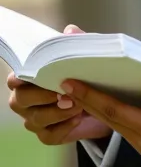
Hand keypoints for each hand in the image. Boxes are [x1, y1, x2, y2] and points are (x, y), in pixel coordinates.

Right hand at [6, 24, 112, 144]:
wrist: (99, 103)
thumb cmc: (82, 76)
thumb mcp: (82, 58)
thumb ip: (75, 43)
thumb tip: (70, 31)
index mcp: (27, 80)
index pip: (14, 79)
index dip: (19, 78)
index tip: (30, 76)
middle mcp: (25, 101)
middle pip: (20, 101)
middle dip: (41, 96)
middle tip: (63, 92)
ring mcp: (34, 119)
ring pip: (36, 119)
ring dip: (57, 112)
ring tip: (78, 104)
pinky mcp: (48, 135)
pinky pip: (49, 135)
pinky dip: (64, 127)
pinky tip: (78, 118)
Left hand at [59, 78, 140, 166]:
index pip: (116, 112)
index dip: (91, 97)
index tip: (71, 84)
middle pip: (112, 122)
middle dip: (89, 102)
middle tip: (67, 84)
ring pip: (120, 130)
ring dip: (103, 112)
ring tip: (86, 93)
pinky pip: (132, 136)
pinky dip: (120, 121)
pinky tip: (115, 109)